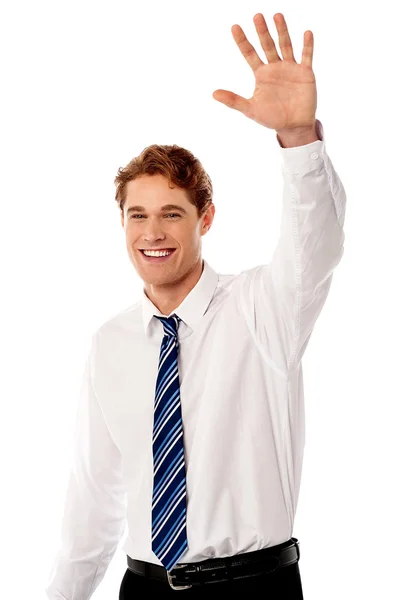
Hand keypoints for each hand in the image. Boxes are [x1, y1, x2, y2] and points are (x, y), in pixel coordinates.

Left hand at [212, 13, 316, 133]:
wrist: (293, 126)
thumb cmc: (272, 118)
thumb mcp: (250, 109)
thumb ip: (233, 100)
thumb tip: (213, 94)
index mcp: (261, 74)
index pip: (249, 53)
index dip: (242, 41)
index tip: (234, 27)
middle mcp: (275, 67)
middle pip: (267, 45)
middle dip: (262, 32)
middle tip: (256, 16)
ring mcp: (290, 68)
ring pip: (285, 45)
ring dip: (282, 31)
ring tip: (276, 16)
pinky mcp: (305, 73)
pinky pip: (306, 56)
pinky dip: (307, 45)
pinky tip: (306, 33)